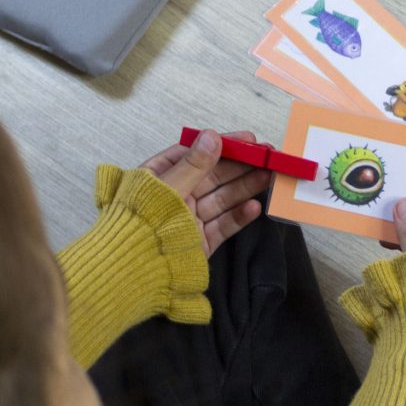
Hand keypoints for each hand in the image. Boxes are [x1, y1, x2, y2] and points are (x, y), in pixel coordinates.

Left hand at [140, 129, 269, 256]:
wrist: (136, 269)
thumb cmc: (143, 222)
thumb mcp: (168, 187)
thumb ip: (193, 164)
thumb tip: (213, 136)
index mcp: (160, 176)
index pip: (195, 154)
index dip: (222, 145)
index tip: (248, 139)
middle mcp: (176, 195)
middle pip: (213, 176)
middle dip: (241, 166)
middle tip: (269, 158)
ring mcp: (189, 219)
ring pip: (222, 198)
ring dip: (246, 187)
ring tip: (269, 177)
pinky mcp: (201, 241)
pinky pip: (224, 225)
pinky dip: (240, 216)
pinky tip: (255, 206)